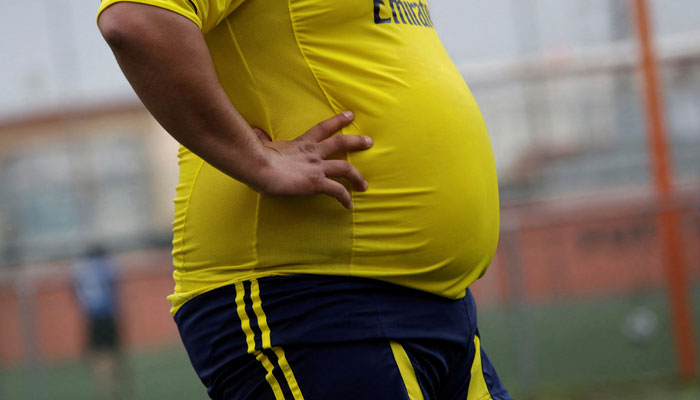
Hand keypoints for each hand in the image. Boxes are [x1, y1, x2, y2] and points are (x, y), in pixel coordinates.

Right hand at [250, 111, 372, 208]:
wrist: (258, 166)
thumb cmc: (255, 156)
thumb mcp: (262, 143)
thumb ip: (263, 138)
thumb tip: (255, 132)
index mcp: (300, 143)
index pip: (322, 128)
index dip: (338, 121)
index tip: (349, 115)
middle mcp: (312, 152)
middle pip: (340, 143)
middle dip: (356, 142)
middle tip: (369, 141)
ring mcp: (316, 167)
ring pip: (345, 167)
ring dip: (357, 176)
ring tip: (365, 185)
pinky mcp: (316, 182)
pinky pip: (337, 191)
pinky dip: (345, 198)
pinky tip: (349, 205)